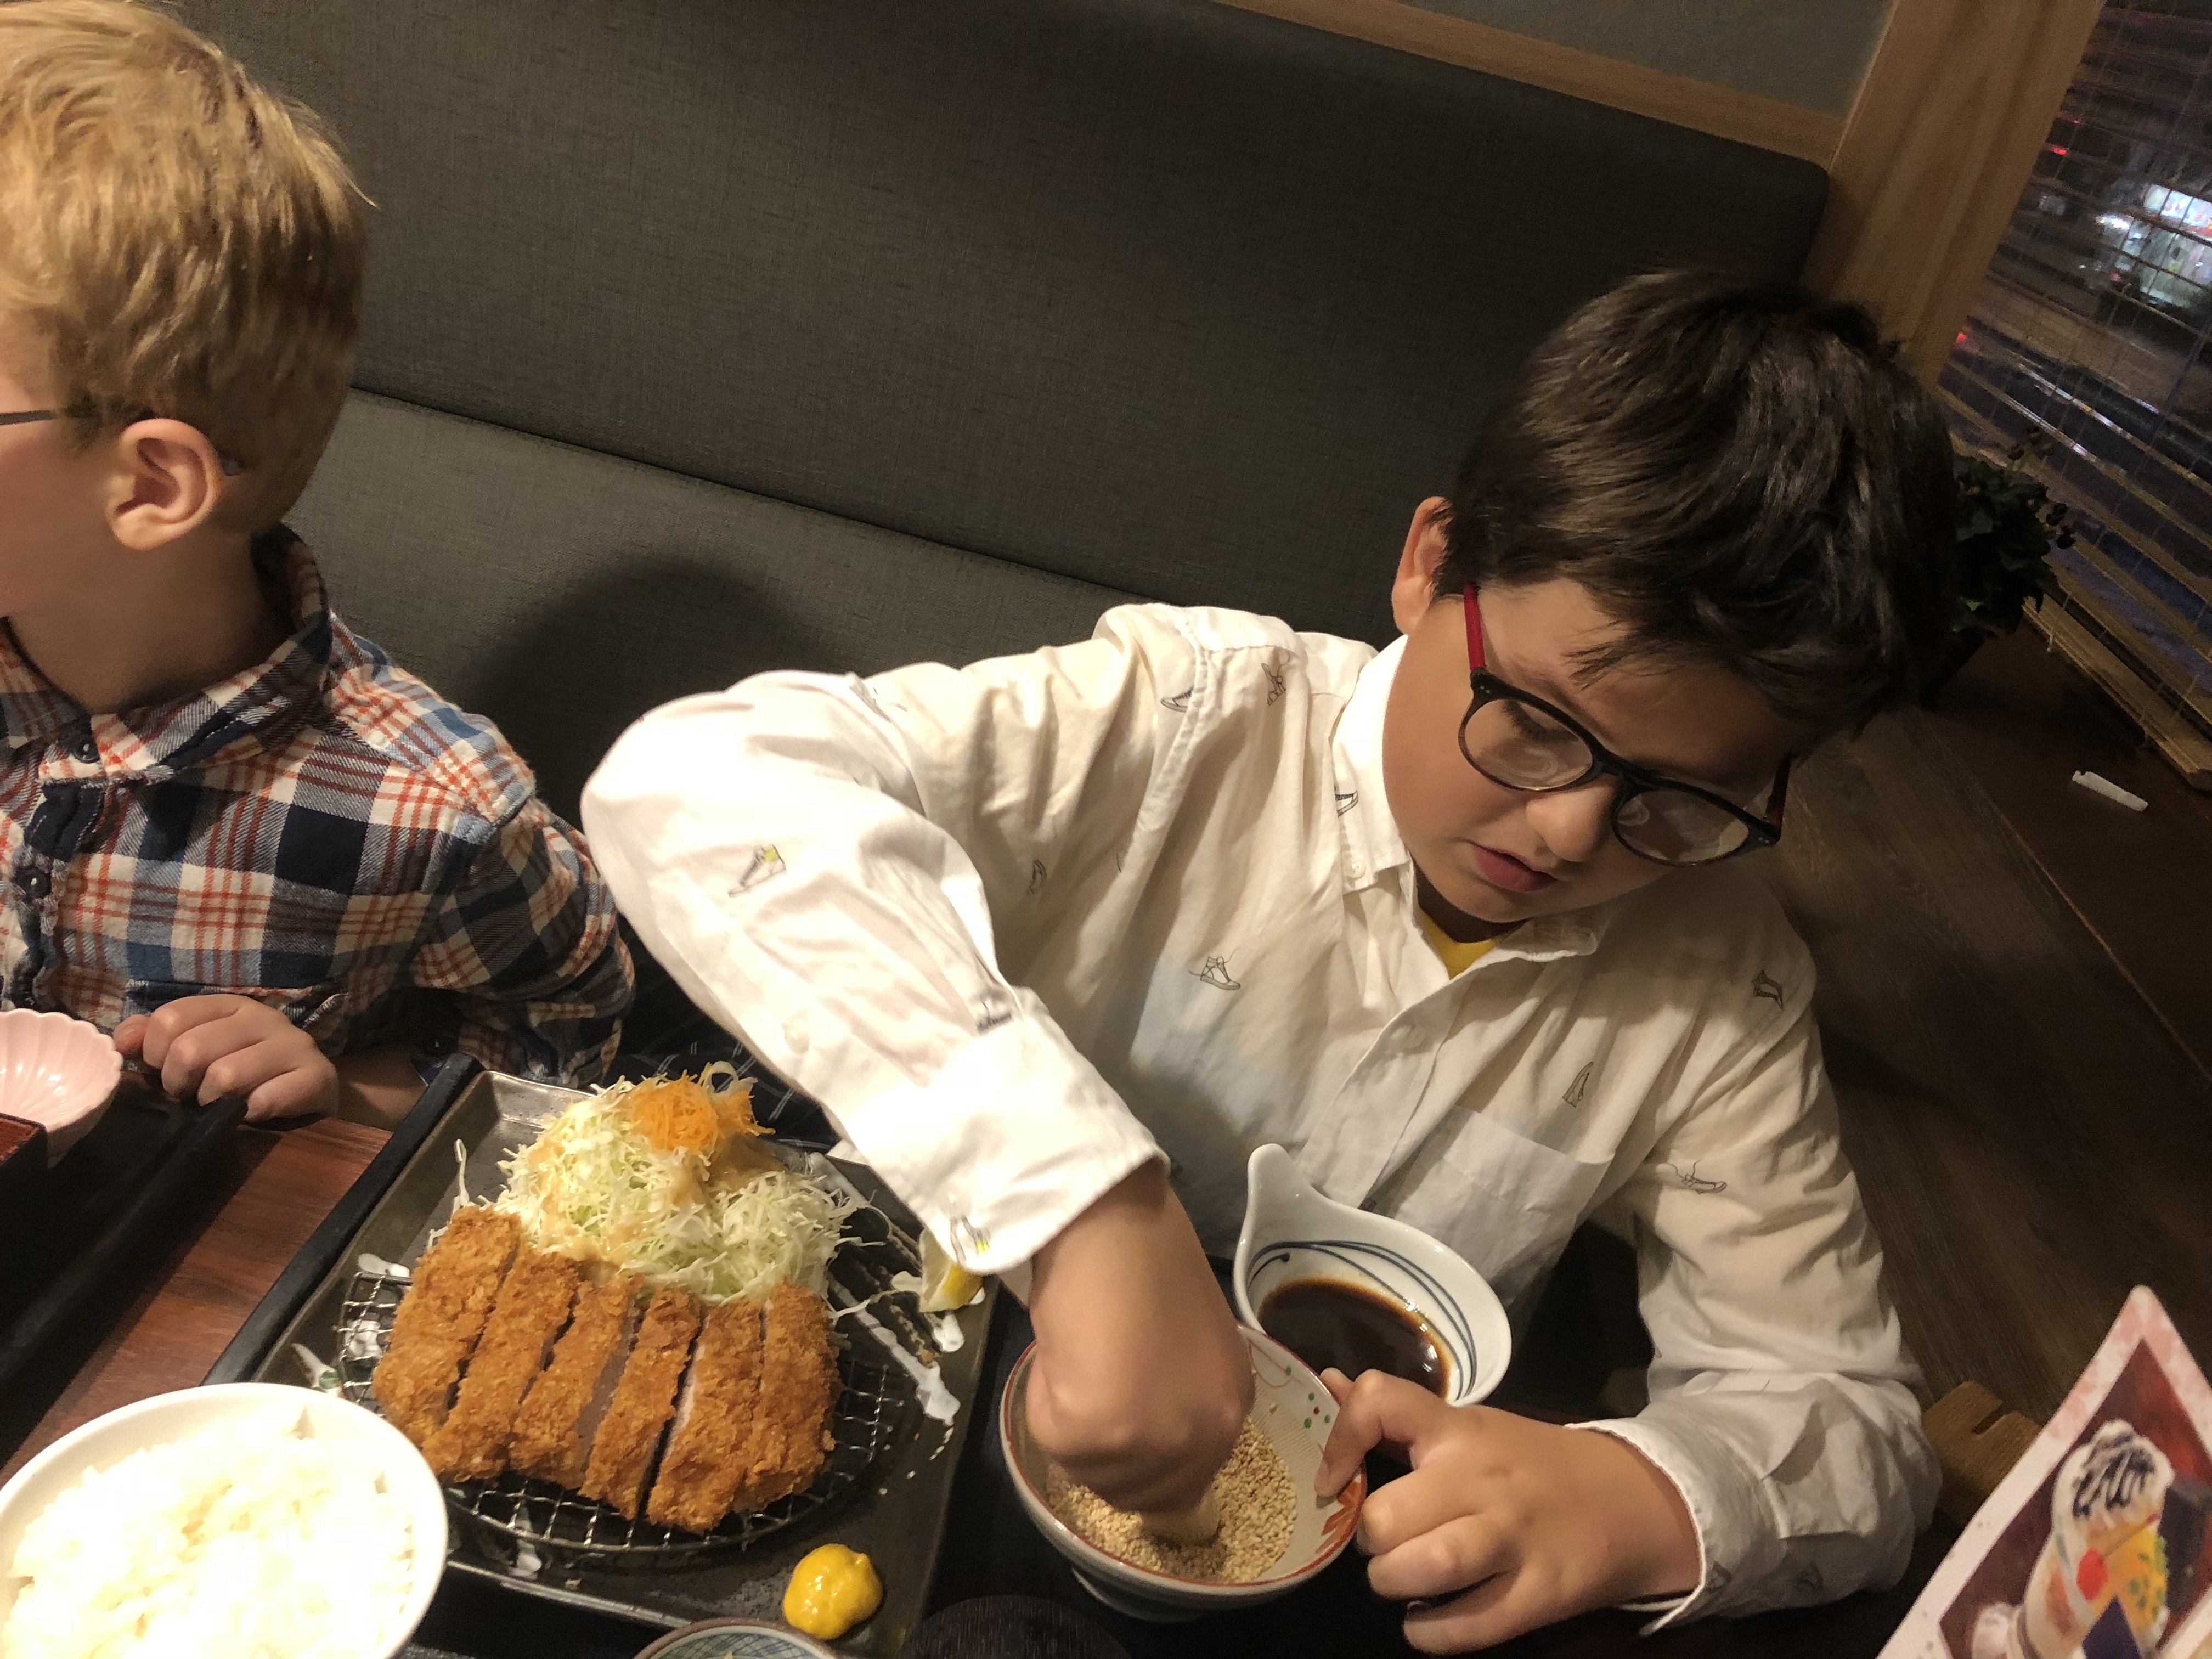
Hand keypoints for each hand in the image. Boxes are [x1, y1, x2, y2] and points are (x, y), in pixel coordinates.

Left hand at [113, 995, 339, 1123]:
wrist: (309, 1093)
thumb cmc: (242, 1073)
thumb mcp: (196, 1051)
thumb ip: (153, 1041)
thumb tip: (120, 1044)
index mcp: (229, 1006)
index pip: (171, 1018)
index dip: (155, 1055)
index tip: (166, 1075)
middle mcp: (263, 1017)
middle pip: (191, 1049)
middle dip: (180, 1084)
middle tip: (191, 1097)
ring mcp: (294, 1044)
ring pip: (225, 1076)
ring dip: (213, 1103)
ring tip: (221, 1107)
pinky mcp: (318, 1075)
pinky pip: (267, 1099)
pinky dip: (250, 1115)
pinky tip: (252, 1116)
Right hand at [1024, 1161, 1253, 1511]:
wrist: (1112, 1220)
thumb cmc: (1145, 1262)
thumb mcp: (1187, 1347)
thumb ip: (1177, 1401)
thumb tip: (1137, 1438)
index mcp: (1231, 1409)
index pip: (1182, 1488)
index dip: (1136, 1468)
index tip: (1110, 1432)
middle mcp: (1204, 1436)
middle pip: (1133, 1494)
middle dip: (1099, 1451)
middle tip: (1087, 1384)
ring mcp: (1151, 1440)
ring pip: (1086, 1471)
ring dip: (1068, 1420)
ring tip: (1080, 1353)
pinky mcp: (1095, 1431)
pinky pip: (1050, 1439)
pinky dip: (1042, 1398)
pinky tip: (1064, 1348)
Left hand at [1315, 1369, 1699, 1652]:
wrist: (1632, 1501)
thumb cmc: (1532, 1463)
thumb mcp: (1468, 1425)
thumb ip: (1395, 1413)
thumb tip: (1326, 1384)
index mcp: (1458, 1429)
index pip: (1381, 1404)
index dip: (1339, 1441)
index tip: (1332, 1481)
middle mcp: (1480, 1479)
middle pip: (1384, 1515)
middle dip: (1370, 1540)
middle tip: (1387, 1542)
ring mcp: (1511, 1539)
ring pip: (1418, 1569)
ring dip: (1393, 1584)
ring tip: (1403, 1580)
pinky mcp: (1538, 1595)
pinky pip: (1460, 1628)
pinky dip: (1428, 1633)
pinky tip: (1429, 1618)